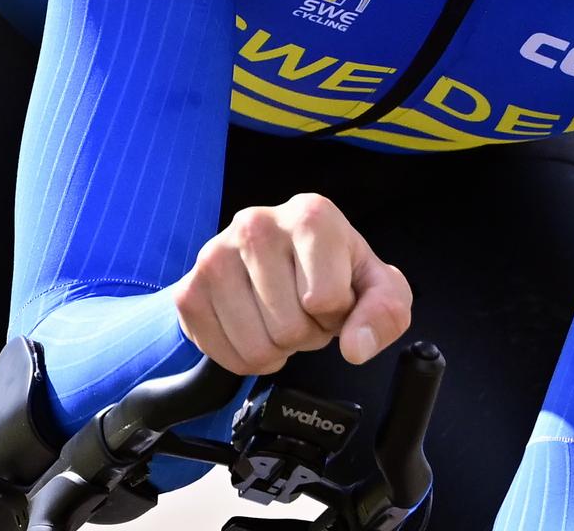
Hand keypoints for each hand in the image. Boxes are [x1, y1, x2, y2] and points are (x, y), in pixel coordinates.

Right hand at [171, 192, 411, 375]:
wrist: (281, 266)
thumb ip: (385, 313)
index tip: (333, 298)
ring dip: (277, 348)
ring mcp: (216, 254)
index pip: (326, 299)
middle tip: (304, 310)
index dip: (337, 314)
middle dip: (306, 334)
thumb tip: (355, 347)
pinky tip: (254, 329)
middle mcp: (257, 223)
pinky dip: (244, 359)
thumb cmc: (334, 273)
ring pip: (256, 346)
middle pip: (290, 326)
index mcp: (311, 214)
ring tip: (281, 317)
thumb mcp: (378, 288)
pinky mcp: (189, 289)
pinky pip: (222, 355)